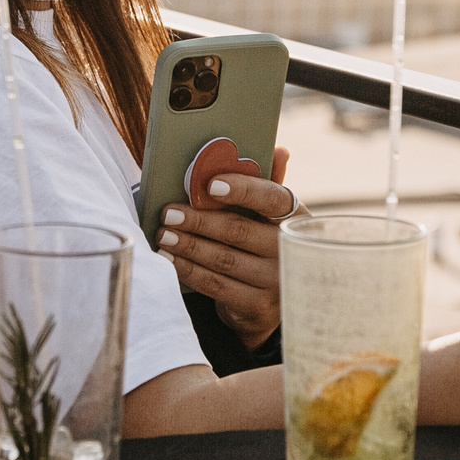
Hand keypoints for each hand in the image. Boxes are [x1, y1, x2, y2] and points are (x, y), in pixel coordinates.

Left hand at [158, 143, 301, 348]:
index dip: (243, 190)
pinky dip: (188, 270)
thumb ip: (268, 186)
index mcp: (295, 218)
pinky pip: (215, 285)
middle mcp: (289, 250)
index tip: (211, 185)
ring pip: (222, 259)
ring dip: (187, 245)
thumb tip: (281, 152)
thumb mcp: (272, 217)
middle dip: (198, 220)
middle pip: (238, 230)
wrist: (275, 301)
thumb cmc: (265, 245)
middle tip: (169, 212)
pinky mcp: (257, 307)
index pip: (272, 199)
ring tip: (163, 234)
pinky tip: (169, 259)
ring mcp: (275, 281)